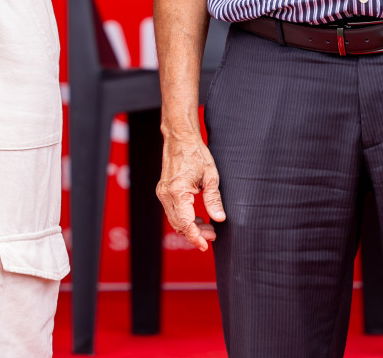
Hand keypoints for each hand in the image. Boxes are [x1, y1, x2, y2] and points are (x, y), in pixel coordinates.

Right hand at [156, 132, 224, 251]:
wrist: (180, 138)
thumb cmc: (196, 154)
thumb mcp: (210, 176)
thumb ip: (214, 199)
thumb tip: (219, 218)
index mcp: (177, 191)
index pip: (186, 223)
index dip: (196, 237)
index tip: (207, 245)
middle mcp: (166, 194)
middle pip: (178, 224)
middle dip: (195, 234)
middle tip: (213, 235)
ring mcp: (162, 192)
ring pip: (174, 220)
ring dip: (190, 227)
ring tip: (208, 228)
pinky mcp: (163, 191)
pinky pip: (172, 211)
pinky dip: (184, 219)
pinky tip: (198, 218)